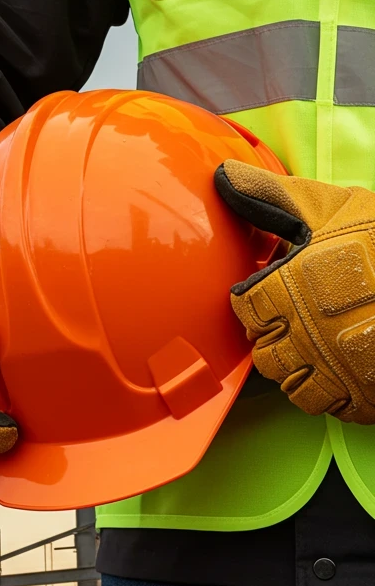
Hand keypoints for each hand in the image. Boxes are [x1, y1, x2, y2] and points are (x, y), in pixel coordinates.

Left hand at [215, 161, 374, 422]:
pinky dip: (337, 394)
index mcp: (285, 292)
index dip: (257, 303)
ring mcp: (335, 373)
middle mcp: (302, 338)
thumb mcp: (330, 207)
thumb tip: (225, 177)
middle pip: (266, 356)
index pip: (245, 312)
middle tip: (300, 323)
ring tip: (321, 349)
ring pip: (295, 389)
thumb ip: (273, 197)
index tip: (274, 295)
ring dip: (303, 371)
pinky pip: (335, 408)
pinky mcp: (365, 398)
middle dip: (278, 340)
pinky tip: (349, 370)